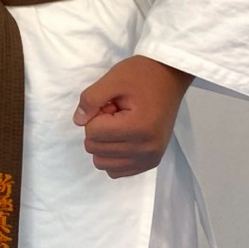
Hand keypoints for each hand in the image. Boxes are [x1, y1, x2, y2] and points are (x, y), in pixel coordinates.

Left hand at [74, 55, 191, 179]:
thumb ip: (90, 99)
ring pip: (102, 163)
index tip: (111, 104)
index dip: (95, 114)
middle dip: (99, 129)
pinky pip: (116, 171)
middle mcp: (146, 148)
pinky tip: (123, 139)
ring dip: (104, 144)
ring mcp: (150, 158)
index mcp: (139, 128)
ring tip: (120, 125)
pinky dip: (112, 157)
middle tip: (116, 113)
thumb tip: (78, 121)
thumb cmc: (142, 76)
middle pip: (95, 149)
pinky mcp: (151, 162)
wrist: (170, 78)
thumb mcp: (113, 79)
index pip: (92, 132)